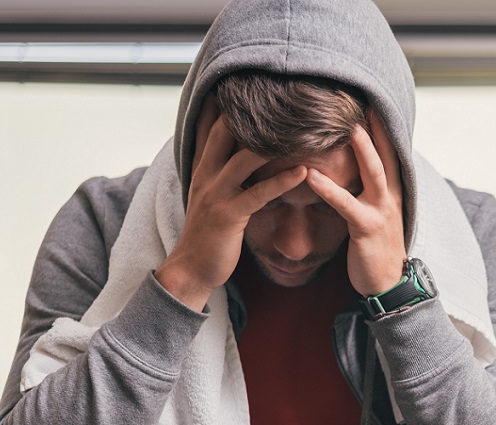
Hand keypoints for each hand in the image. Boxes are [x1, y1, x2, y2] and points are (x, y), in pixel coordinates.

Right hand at [156, 96, 308, 309]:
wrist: (192, 268)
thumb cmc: (208, 233)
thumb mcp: (210, 195)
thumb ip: (221, 171)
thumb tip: (239, 153)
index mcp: (202, 168)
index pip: (211, 126)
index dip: (227, 104)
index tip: (248, 84)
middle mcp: (206, 175)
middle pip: (225, 132)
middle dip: (252, 114)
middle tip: (283, 96)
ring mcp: (216, 194)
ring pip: (244, 159)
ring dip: (273, 143)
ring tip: (301, 128)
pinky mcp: (229, 215)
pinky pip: (259, 193)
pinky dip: (282, 181)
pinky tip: (303, 171)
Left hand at [307, 111, 405, 296]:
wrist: (388, 284)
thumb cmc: (376, 249)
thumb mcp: (375, 214)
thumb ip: (366, 191)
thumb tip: (351, 172)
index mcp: (392, 192)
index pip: (389, 153)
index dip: (381, 129)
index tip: (370, 103)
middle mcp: (391, 197)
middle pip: (386, 155)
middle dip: (376, 128)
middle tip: (363, 101)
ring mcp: (381, 212)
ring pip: (374, 173)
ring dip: (362, 149)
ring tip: (346, 127)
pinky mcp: (367, 229)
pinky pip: (347, 205)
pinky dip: (329, 189)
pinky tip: (311, 176)